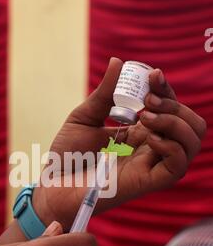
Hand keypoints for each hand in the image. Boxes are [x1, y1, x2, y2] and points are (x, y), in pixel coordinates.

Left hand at [33, 58, 206, 229]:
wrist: (52, 184)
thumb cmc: (66, 155)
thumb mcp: (84, 117)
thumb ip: (104, 93)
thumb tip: (117, 61)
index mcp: (140, 134)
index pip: (170, 109)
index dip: (167, 89)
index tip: (152, 75)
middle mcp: (151, 149)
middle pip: (190, 125)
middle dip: (175, 105)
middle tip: (147, 101)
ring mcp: (151, 166)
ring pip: (192, 143)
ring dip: (175, 122)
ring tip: (147, 118)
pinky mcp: (147, 183)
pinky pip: (177, 165)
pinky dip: (170, 145)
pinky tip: (146, 138)